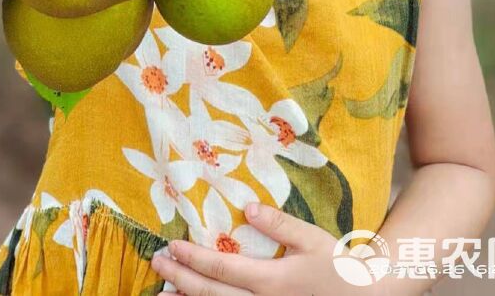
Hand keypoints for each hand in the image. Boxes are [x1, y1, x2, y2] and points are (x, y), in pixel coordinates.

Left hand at [152, 202, 350, 295]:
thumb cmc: (338, 267)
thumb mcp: (312, 239)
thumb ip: (279, 224)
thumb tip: (247, 207)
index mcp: (272, 280)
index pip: (222, 269)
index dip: (194, 258)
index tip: (171, 245)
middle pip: (212, 295)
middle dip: (181, 278)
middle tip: (157, 262)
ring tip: (163, 292)